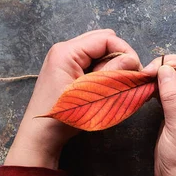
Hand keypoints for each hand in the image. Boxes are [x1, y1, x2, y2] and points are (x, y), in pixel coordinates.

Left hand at [4, 29, 141, 169]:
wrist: (39, 136)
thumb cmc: (62, 118)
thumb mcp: (91, 94)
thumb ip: (112, 73)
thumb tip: (133, 60)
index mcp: (66, 52)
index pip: (106, 38)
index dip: (125, 51)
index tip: (136, 70)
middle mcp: (64, 49)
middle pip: (103, 40)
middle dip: (120, 56)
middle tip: (128, 75)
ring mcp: (65, 58)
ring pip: (100, 50)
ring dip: (113, 63)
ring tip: (117, 82)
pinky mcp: (67, 68)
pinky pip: (93, 60)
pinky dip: (104, 69)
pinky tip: (106, 84)